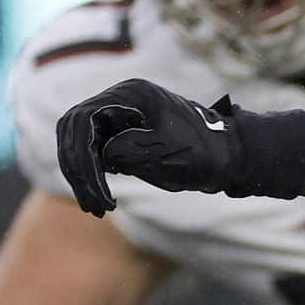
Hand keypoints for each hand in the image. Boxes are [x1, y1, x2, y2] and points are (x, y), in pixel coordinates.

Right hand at [56, 80, 304, 217]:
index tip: (97, 190)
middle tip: (93, 205)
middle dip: (78, 169)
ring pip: (81, 143)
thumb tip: (98, 156)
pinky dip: (93, 177)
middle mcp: (119, 100)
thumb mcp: (168, 153)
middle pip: (74, 129)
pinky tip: (100, 201)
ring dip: (82, 175)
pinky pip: (94, 153)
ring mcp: (119, 117)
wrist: (230, 157)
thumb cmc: (206, 152)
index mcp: (130, 94)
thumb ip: (130, 150)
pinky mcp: (122, 135)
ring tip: (95, 209)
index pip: (84, 120)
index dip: (83, 157)